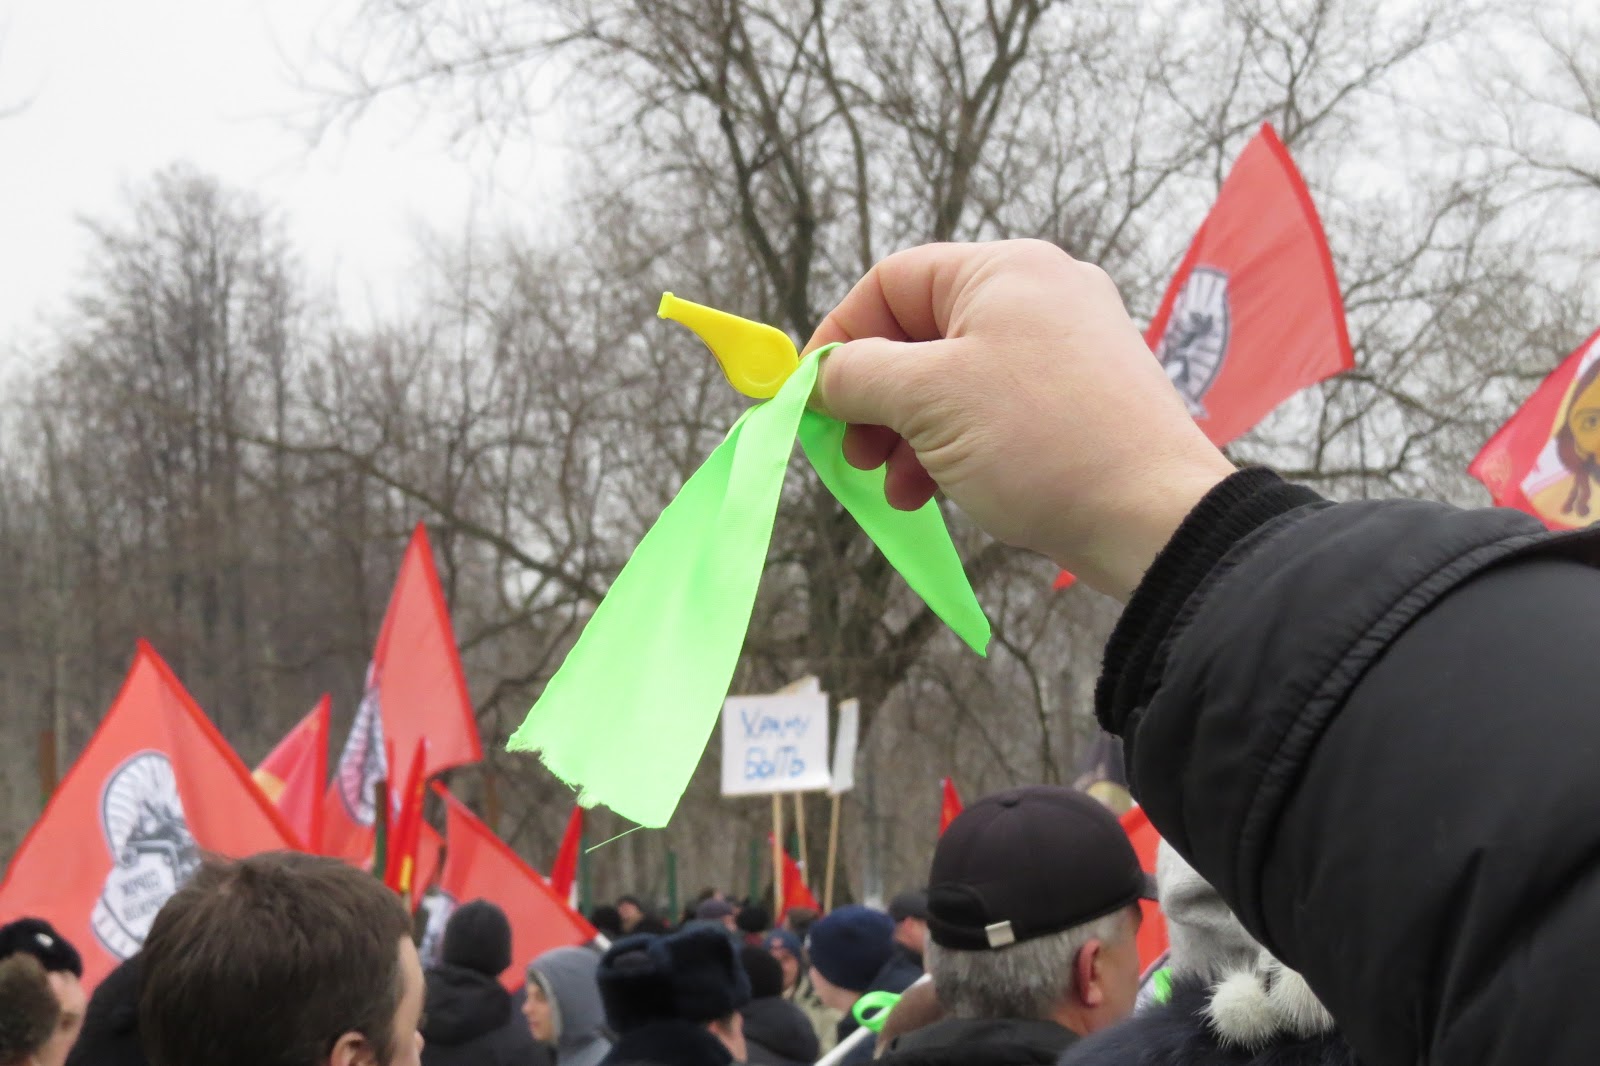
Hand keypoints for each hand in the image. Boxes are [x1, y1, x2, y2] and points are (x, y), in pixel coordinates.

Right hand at [806, 239, 1234, 600]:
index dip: (841, 336)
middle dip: (876, 397)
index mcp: (1002, 270)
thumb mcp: (929, 400)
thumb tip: (822, 376)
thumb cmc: (1041, 442)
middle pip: (920, 333)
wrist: (1155, 516)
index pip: (891, 282)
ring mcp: (1064, 347)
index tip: (812, 397)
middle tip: (852, 451)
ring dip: (909, 433)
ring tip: (896, 485)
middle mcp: (1037, 294)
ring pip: (953, 380)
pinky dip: (953, 445)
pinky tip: (934, 492)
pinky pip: (993, 410)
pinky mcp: (1079, 399)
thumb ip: (860, 375)